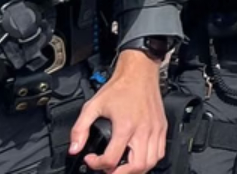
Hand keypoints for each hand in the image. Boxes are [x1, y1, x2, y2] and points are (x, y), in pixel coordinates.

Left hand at [71, 47, 167, 172]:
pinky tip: (138, 158)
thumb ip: (80, 129)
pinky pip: (160, 152)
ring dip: (136, 170)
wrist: (140, 72)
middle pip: (136, 166)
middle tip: (108, 170)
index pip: (112, 159)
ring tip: (122, 167)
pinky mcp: (162, 127)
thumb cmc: (119, 87)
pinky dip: (150, 161)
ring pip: (151, 162)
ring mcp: (155, 130)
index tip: (91, 159)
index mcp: (125, 126)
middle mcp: (143, 130)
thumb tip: (74, 148)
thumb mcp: (93, 105)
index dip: (97, 164)